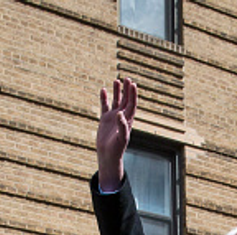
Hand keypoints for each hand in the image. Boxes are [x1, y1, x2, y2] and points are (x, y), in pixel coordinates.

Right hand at [97, 77, 137, 191]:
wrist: (108, 154)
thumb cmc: (117, 148)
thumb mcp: (121, 137)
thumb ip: (122, 125)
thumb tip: (120, 113)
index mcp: (128, 120)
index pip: (132, 104)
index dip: (133, 94)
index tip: (133, 84)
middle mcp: (122, 117)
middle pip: (125, 100)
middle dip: (127, 90)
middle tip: (127, 78)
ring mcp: (113, 117)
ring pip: (116, 101)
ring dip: (117, 92)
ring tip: (116, 80)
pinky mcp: (105, 119)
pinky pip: (104, 106)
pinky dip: (104, 98)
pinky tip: (103, 90)